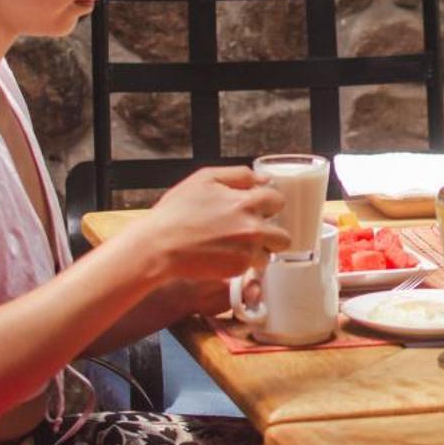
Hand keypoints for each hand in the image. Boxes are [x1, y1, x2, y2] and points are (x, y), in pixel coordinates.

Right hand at [144, 166, 288, 282]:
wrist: (159, 245)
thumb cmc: (177, 211)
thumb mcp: (204, 179)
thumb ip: (239, 175)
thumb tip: (263, 179)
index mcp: (246, 202)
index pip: (278, 201)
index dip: (268, 204)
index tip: (259, 208)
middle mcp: (253, 228)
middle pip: (284, 235)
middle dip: (272, 233)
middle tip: (252, 232)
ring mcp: (247, 251)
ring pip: (269, 254)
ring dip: (258, 251)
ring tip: (236, 246)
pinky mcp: (238, 269)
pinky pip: (251, 267)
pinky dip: (241, 262)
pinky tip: (223, 255)